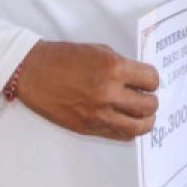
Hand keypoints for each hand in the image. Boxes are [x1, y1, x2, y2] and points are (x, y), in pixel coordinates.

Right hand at [15, 40, 158, 140]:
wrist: (33, 72)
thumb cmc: (65, 58)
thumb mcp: (100, 51)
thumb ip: (123, 66)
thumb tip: (140, 79)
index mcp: (114, 68)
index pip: (151, 80)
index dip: (152, 80)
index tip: (148, 81)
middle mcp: (108, 93)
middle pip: (149, 106)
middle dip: (152, 101)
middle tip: (146, 97)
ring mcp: (98, 114)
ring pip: (137, 127)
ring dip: (145, 120)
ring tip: (142, 114)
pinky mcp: (88, 128)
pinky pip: (118, 135)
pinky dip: (127, 130)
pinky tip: (126, 122)